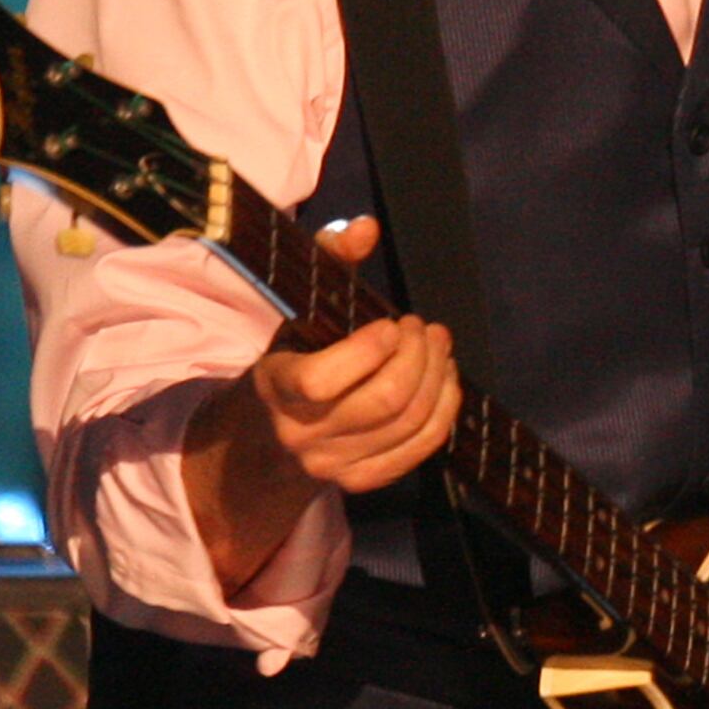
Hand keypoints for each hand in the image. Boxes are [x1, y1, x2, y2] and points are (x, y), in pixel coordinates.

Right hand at [181, 214, 461, 594]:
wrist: (263, 439)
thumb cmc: (290, 360)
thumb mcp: (296, 309)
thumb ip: (328, 261)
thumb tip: (367, 228)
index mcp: (276, 387)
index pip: (322, 382)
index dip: (369, 351)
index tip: (390, 324)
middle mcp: (302, 433)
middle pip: (384, 401)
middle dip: (419, 357)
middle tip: (425, 328)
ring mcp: (334, 463)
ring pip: (408, 423)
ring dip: (438, 377)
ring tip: (439, 346)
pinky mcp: (363, 480)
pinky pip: (420, 448)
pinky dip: (444, 410)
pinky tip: (445, 379)